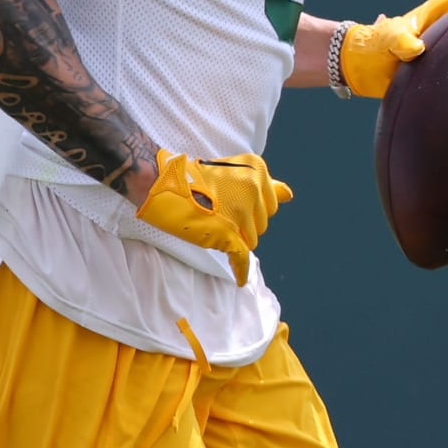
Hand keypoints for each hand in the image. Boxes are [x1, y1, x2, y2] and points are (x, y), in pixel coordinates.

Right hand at [133, 149, 292, 285]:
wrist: (159, 182)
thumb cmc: (193, 178)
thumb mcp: (232, 172)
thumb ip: (264, 184)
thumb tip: (289, 194)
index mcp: (256, 170)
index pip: (269, 204)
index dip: (251, 211)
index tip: (231, 208)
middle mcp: (253, 187)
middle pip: (261, 224)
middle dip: (244, 226)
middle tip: (218, 217)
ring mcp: (241, 210)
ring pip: (251, 240)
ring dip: (235, 239)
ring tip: (212, 227)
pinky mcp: (226, 232)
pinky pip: (242, 258)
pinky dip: (240, 270)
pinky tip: (239, 278)